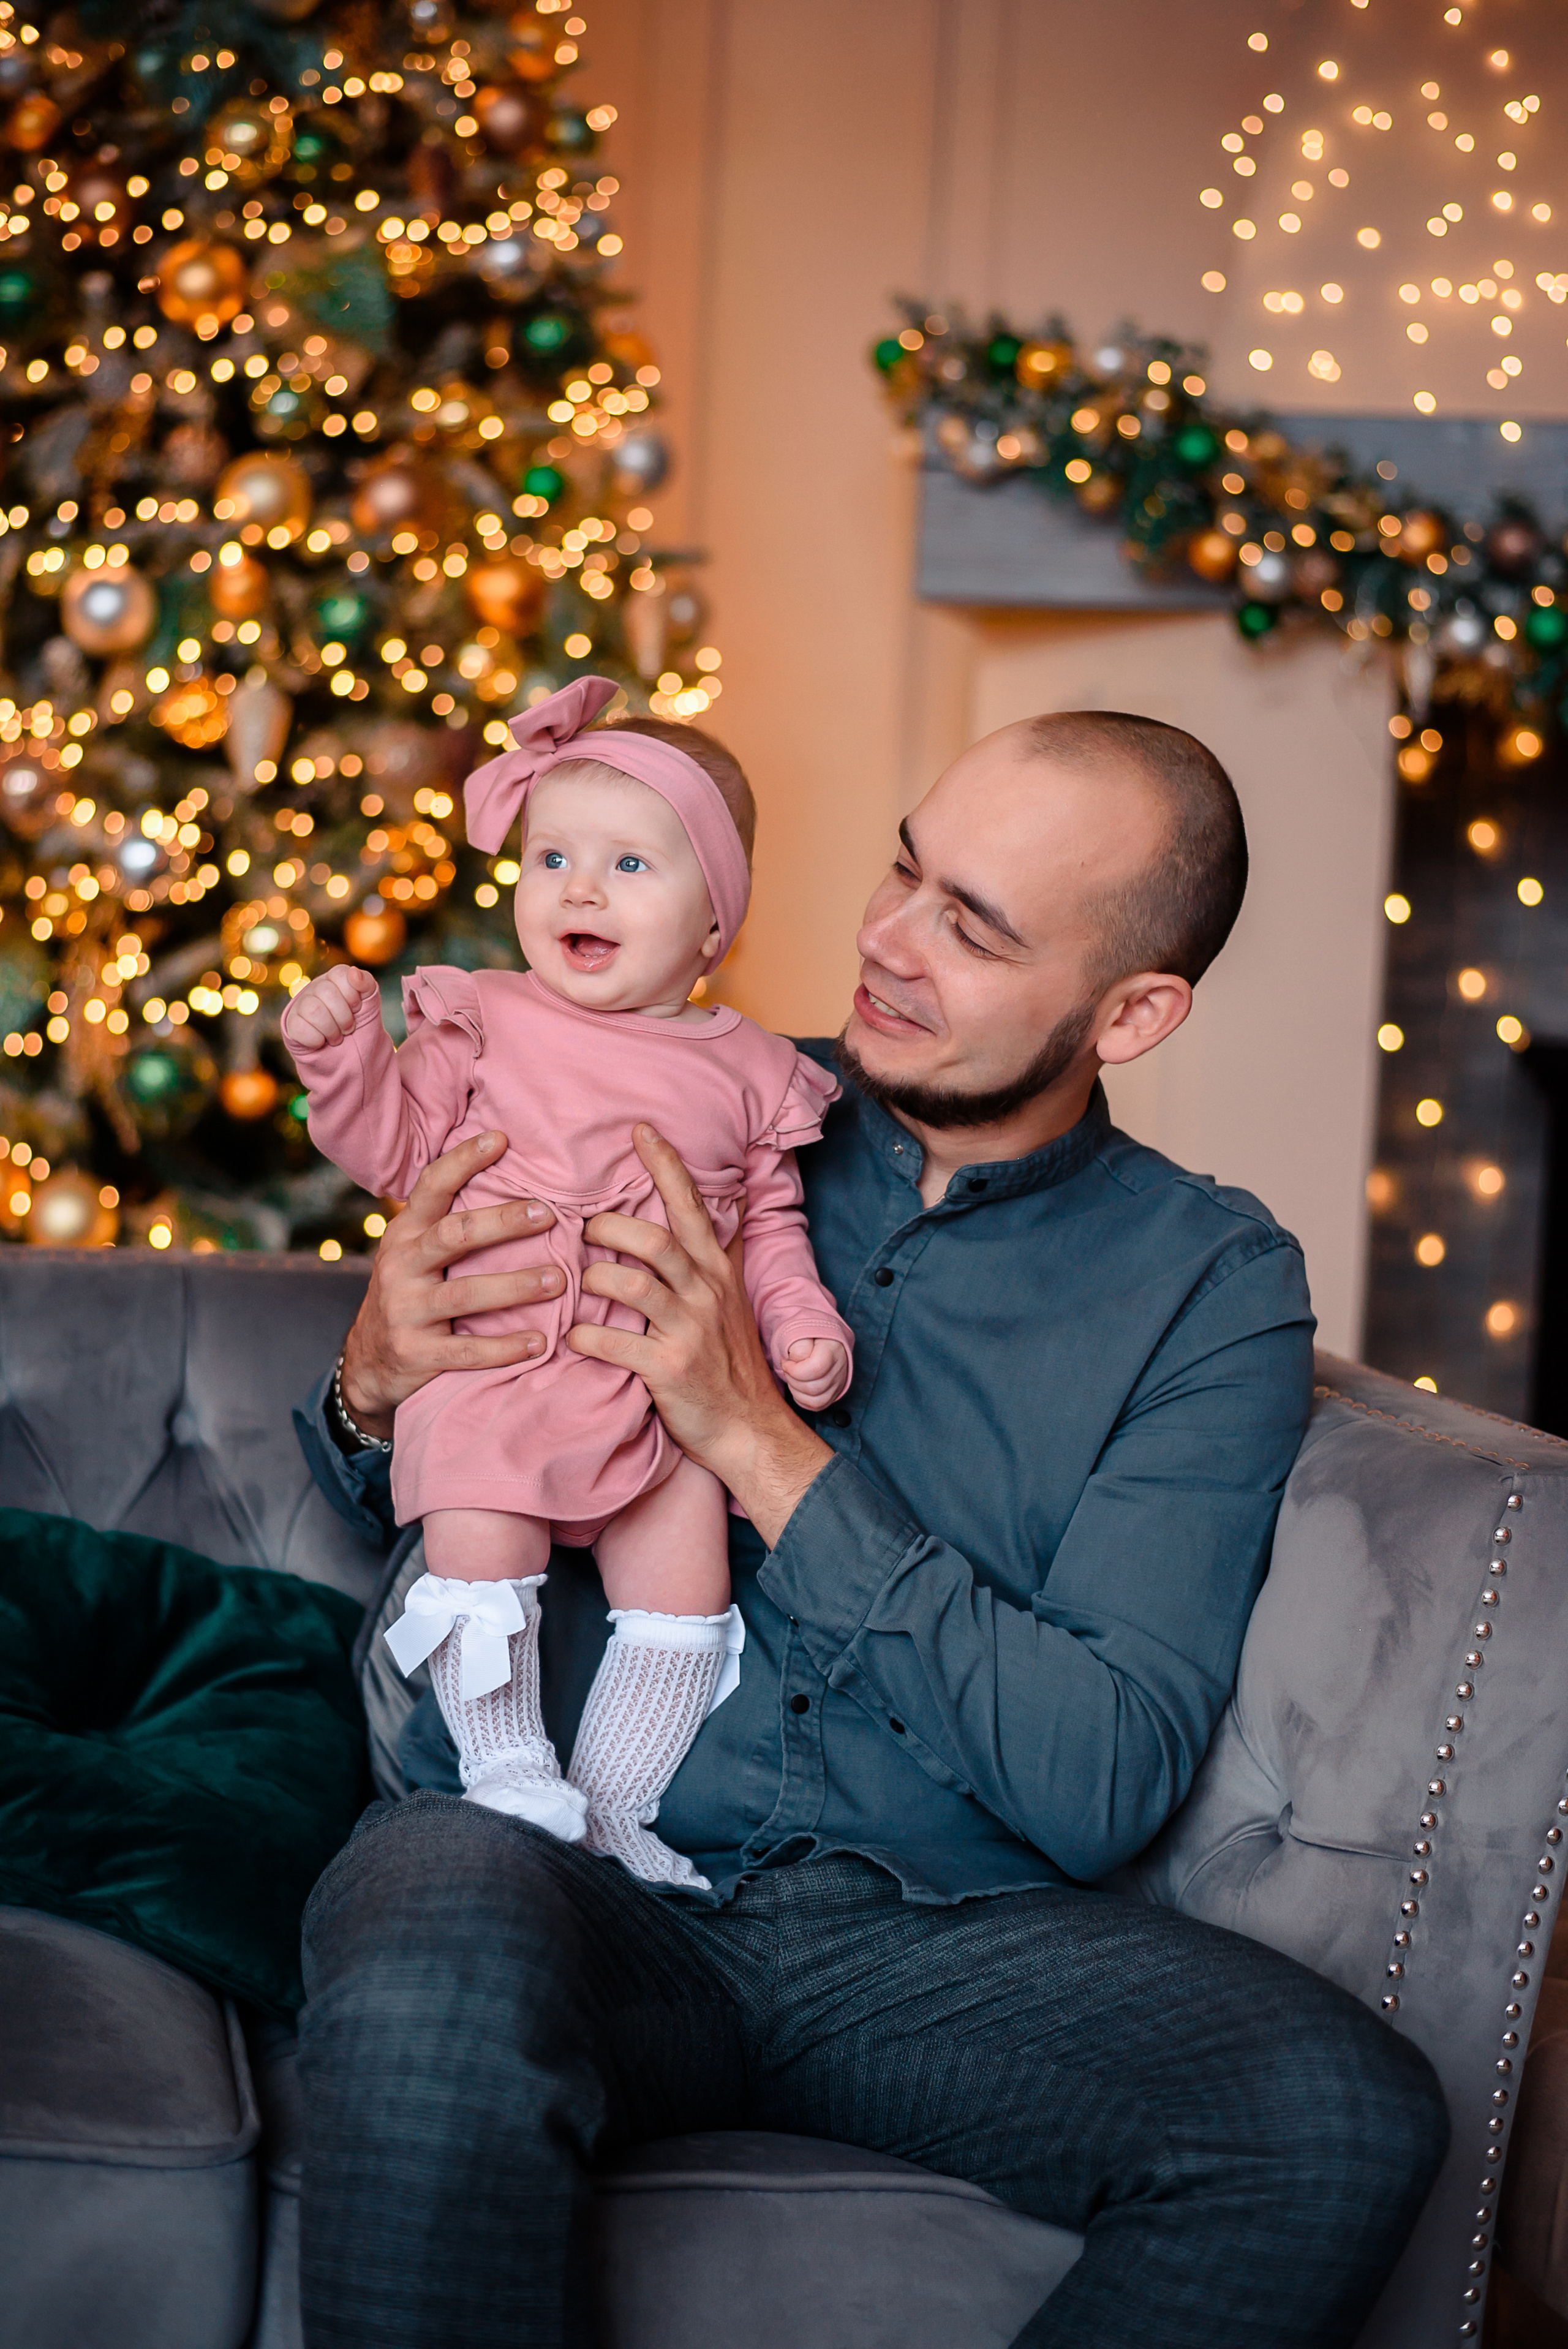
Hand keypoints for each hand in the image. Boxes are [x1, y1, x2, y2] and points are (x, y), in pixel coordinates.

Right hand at [287, 964, 377, 1048]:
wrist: (347, 1050)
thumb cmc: (357, 1021)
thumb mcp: (368, 1002)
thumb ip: (366, 983)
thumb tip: (354, 971)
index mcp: (333, 979)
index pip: (340, 973)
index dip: (352, 994)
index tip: (357, 1008)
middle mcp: (314, 988)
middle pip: (327, 992)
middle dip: (344, 1016)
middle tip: (349, 1029)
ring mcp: (300, 1005)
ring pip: (313, 1010)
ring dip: (331, 1030)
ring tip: (337, 1038)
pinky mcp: (291, 1024)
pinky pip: (300, 1028)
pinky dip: (317, 1039)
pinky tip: (322, 1041)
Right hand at [337, 1131, 562, 1440]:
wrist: (369, 1361)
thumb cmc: (412, 1293)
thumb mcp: (416, 1253)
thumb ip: (452, 1224)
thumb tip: (517, 1179)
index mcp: (406, 1233)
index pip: (431, 1187)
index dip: (463, 1161)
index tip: (501, 1139)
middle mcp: (401, 1266)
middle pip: (454, 1234)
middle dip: (503, 1222)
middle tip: (550, 1214)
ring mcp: (405, 1310)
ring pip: (465, 1293)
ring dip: (516, 1286)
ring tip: (558, 1280)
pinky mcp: (415, 1352)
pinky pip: (466, 1350)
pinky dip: (505, 1347)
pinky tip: (539, 1342)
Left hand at [568, 1125, 832, 1547]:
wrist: (750, 1428)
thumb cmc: (729, 1361)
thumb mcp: (731, 1299)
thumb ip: (718, 1255)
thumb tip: (721, 1207)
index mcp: (717, 1269)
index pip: (690, 1204)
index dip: (665, 1164)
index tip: (639, 1130)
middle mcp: (705, 1291)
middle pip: (651, 1238)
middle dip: (608, 1228)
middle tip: (585, 1233)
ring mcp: (688, 1329)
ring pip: (628, 1283)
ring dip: (592, 1279)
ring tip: (579, 1285)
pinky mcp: (668, 1367)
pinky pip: (611, 1340)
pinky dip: (584, 1336)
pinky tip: (574, 1337)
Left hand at [782, 1338, 846, 1411]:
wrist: (818, 1337)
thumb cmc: (805, 1334)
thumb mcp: (799, 1330)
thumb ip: (798, 1344)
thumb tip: (797, 1360)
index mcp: (833, 1348)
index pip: (816, 1368)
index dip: (795, 1370)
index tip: (786, 1362)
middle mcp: (840, 1367)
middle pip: (815, 1388)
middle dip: (793, 1380)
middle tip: (788, 1369)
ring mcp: (839, 1382)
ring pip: (817, 1400)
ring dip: (797, 1392)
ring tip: (792, 1378)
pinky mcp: (834, 1392)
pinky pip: (818, 1406)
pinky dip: (802, 1400)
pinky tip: (797, 1386)